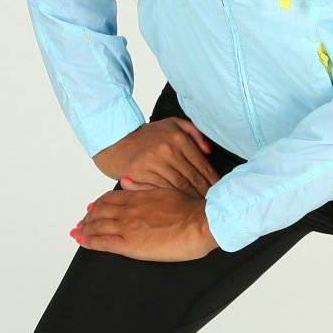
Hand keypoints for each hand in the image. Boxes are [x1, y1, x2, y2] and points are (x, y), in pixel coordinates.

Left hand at [72, 186, 218, 261]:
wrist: (200, 223)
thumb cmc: (191, 209)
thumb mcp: (167, 190)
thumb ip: (145, 187)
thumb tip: (128, 181)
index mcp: (139, 197)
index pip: (111, 199)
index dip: (99, 203)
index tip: (92, 207)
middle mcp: (129, 211)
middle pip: (100, 212)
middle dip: (88, 217)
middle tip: (81, 222)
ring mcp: (127, 227)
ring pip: (97, 226)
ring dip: (84, 229)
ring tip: (78, 232)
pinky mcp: (129, 245)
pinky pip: (102, 242)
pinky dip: (89, 241)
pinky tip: (82, 241)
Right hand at [94, 117, 219, 196]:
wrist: (114, 137)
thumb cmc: (145, 134)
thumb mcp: (171, 124)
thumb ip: (193, 133)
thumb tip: (208, 151)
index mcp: (178, 138)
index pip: (202, 165)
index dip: (213, 181)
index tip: (219, 191)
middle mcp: (168, 149)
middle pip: (192, 178)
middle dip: (204, 193)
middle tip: (212, 204)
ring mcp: (153, 162)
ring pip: (178, 186)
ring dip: (190, 199)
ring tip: (199, 208)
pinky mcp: (140, 173)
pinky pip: (160, 189)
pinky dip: (171, 199)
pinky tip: (179, 206)